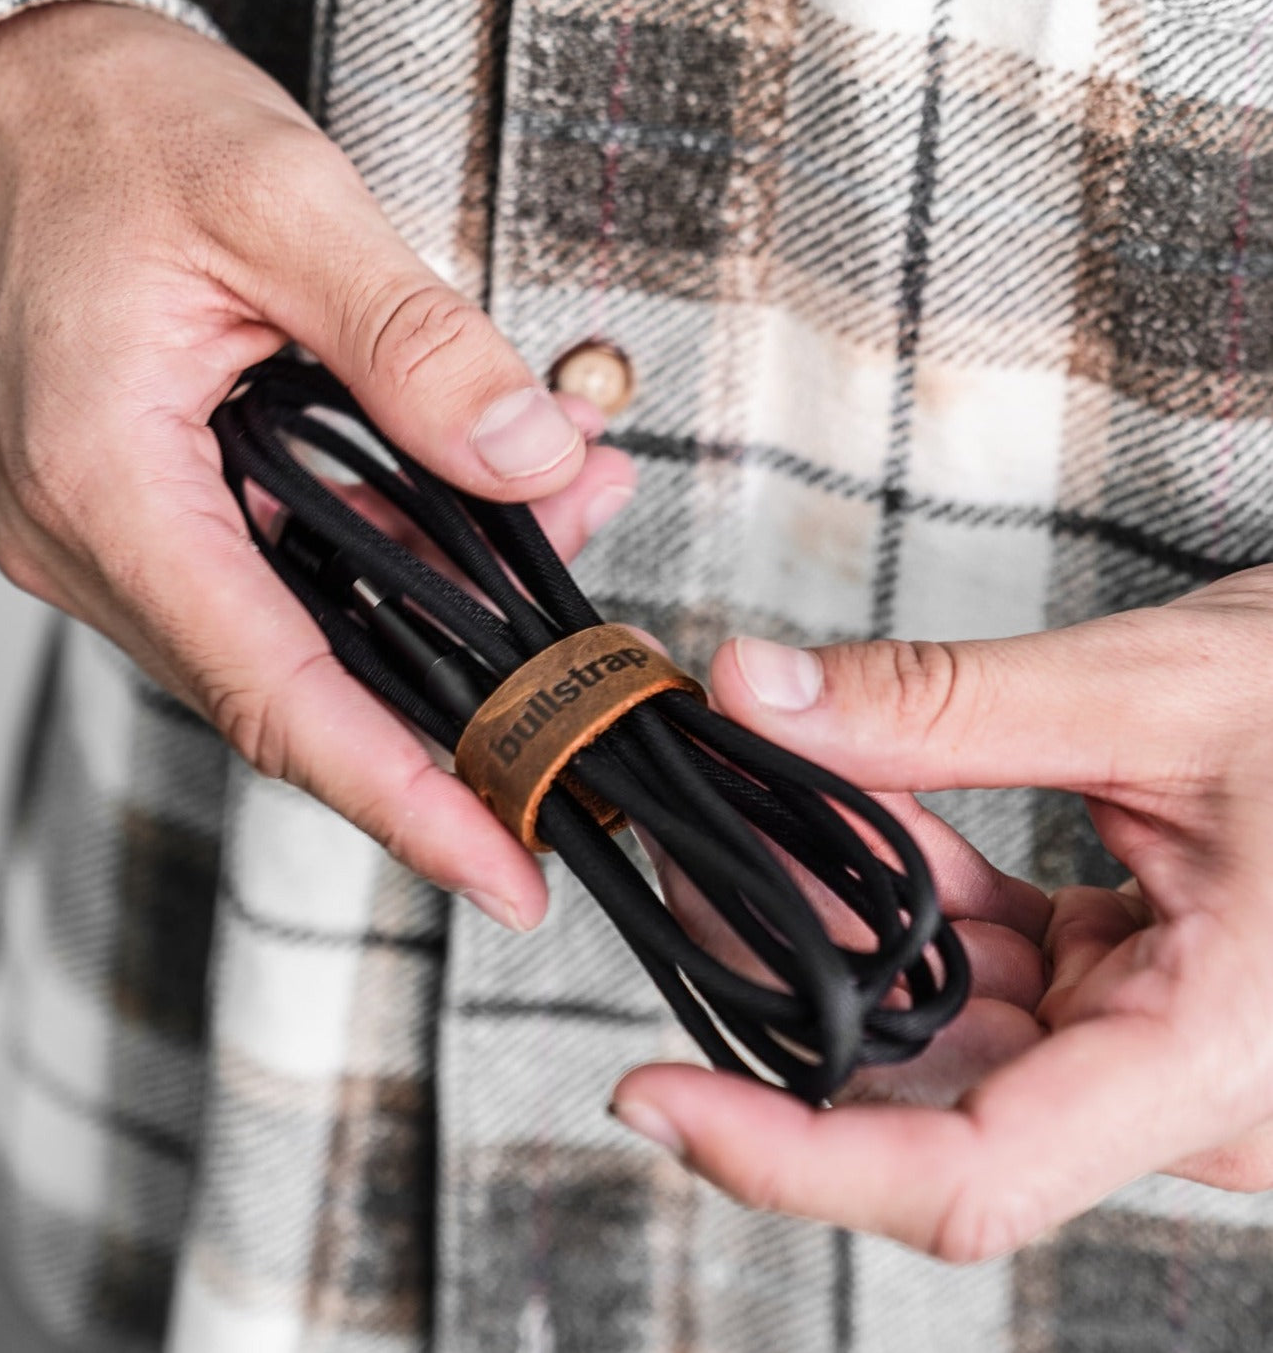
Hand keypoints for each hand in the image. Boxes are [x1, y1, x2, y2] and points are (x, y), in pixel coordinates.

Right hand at [0, 2, 635, 930]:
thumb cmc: (96, 130)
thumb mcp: (275, 203)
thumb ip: (410, 341)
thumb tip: (523, 453)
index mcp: (104, 487)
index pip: (275, 695)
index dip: (402, 799)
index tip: (501, 867)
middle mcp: (101, 544)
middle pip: (307, 680)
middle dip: (466, 682)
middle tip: (589, 666)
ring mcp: (124, 540)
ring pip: (311, 629)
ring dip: (444, 601)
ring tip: (563, 510)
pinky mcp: (158, 514)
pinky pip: (289, 576)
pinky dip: (394, 555)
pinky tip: (481, 489)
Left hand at [612, 567, 1272, 1259]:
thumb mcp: (1154, 690)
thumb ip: (939, 704)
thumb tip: (754, 693)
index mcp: (1215, 1058)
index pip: (967, 1175)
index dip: (785, 1156)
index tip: (651, 1100)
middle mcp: (1175, 1086)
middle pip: (921, 1092)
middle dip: (780, 984)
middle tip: (684, 865)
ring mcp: (1149, 1043)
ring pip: (938, 1024)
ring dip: (831, 928)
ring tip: (745, 818)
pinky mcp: (1129, 990)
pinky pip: (982, 966)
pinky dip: (902, 897)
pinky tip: (843, 814)